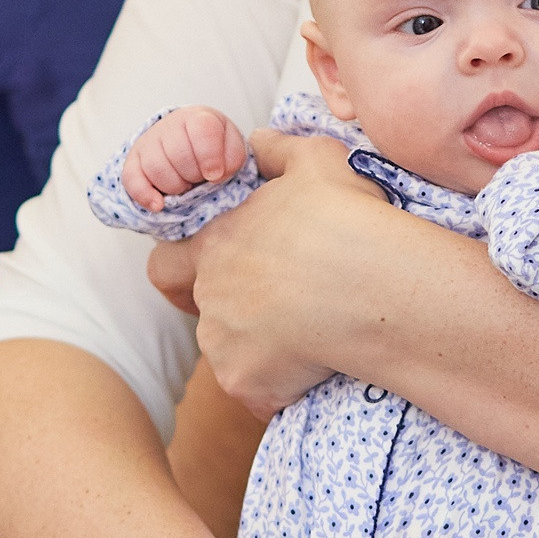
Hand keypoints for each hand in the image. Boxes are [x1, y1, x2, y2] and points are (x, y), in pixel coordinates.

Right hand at [121, 107, 249, 213]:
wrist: (189, 140)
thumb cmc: (214, 146)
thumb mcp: (232, 146)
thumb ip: (233, 158)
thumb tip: (215, 174)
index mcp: (198, 118)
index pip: (202, 130)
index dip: (209, 157)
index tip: (214, 175)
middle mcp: (170, 125)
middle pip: (179, 155)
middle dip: (193, 175)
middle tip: (199, 178)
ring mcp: (148, 141)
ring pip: (157, 169)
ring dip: (175, 187)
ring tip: (185, 184)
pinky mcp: (134, 160)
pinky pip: (131, 179)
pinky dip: (145, 195)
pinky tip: (159, 204)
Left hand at [147, 129, 391, 412]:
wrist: (372, 285)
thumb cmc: (346, 217)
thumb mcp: (316, 159)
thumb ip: (276, 150)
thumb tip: (256, 144)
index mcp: (217, 242)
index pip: (166, 265)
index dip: (182, 273)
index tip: (213, 278)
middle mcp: (209, 292)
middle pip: (204, 313)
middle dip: (233, 315)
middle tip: (280, 315)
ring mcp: (222, 341)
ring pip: (230, 353)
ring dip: (260, 351)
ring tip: (313, 340)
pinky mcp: (244, 383)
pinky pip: (257, 393)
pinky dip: (281, 389)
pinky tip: (318, 373)